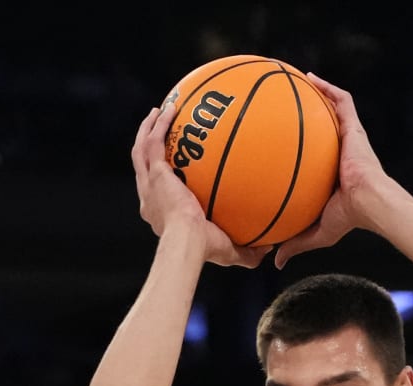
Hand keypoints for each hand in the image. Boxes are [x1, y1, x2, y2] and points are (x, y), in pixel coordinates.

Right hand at [131, 105, 265, 268]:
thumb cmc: (204, 250)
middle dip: (150, 146)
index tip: (173, 167)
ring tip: (160, 111)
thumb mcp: (229, 250)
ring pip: (142, 150)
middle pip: (144, 166)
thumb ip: (248, 250)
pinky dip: (160, 125)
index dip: (163, 177)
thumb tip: (271, 249)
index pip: (159, 192)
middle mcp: (150, 197)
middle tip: (160, 129)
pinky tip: (172, 108)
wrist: (187, 242)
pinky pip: (154, 142)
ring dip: (149, 129)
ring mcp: (149, 184)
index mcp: (161, 212)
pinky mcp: (155, 173)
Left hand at [273, 74, 393, 269]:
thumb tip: (275, 262)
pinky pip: (342, 101)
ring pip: (331, 109)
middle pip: (321, 128)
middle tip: (283, 105)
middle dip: (306, 114)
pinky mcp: (354, 129)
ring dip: (317, 93)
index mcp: (330, 173)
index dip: (300, 147)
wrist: (371, 203)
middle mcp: (338, 152)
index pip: (314, 156)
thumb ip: (295, 243)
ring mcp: (348, 138)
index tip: (280, 142)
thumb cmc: (349, 218)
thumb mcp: (315, 232)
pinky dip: (328, 88)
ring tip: (296, 80)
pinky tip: (310, 77)